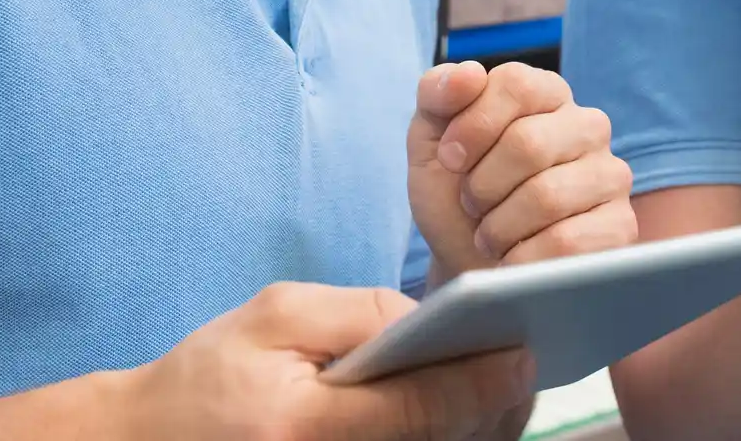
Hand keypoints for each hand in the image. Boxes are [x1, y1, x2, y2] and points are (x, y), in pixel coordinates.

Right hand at [128, 281, 535, 439]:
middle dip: (495, 408)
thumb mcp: (275, 315)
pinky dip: (448, 439)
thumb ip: (358, 312)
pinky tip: (466, 414)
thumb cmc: (211, 374)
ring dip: (480, 429)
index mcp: (308, 423)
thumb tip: (432, 319)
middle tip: (529, 368)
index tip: (525, 353)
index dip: (483, 381)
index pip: (422, 407)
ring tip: (507, 391)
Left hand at [409, 60, 637, 278]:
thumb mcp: (431, 141)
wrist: (470, 264)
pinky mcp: (620, 226)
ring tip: (491, 235)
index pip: (516, 84)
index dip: (472, 126)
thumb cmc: (455, 196)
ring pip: (546, 197)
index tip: (450, 160)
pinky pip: (567, 242)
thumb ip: (438, 94)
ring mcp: (610, 175)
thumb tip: (468, 74)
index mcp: (546, 93)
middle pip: (528, 143)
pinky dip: (523, 258)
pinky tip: (516, 258)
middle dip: (481, 185)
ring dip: (498, 227)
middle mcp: (587, 126)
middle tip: (471, 204)